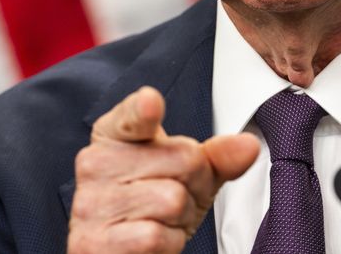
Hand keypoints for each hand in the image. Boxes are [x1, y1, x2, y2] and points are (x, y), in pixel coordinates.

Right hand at [67, 86, 259, 252]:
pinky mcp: (95, 242)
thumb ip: (217, 156)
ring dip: (182, 219)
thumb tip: (248, 145)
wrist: (123, 251)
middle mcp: (95, 163)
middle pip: (184, 158)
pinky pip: (155, 236)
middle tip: (176, 199)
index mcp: (115, 135)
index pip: (132, 116)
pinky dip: (168, 243)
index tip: (152, 102)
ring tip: (163, 221)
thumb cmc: (154, 207)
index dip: (144, 109)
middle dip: (195, 186)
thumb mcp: (190, 176)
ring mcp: (91, 202)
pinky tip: (153, 241)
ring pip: (172, 200)